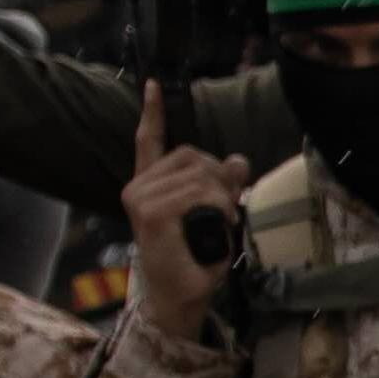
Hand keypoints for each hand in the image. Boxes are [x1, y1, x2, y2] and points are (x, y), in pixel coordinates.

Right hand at [119, 97, 250, 344]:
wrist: (182, 294)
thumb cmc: (195, 257)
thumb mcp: (216, 214)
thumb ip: (222, 185)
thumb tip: (238, 160)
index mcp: (150, 184)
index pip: (149, 141)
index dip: (153, 112)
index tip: (154, 83)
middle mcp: (139, 186)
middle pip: (193, 155)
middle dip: (219, 179)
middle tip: (224, 212)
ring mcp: (141, 197)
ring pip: (201, 174)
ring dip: (221, 199)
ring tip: (215, 225)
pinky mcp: (151, 211)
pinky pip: (196, 191)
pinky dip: (215, 206)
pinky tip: (211, 224)